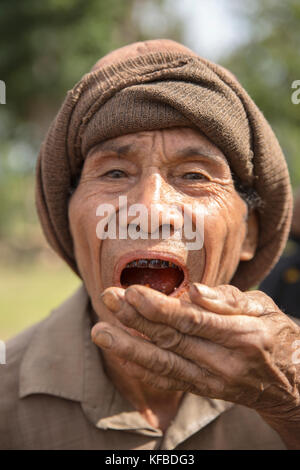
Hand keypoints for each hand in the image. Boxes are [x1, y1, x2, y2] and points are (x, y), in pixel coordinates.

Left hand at [91, 283, 299, 444]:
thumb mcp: (263, 307)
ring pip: (164, 364)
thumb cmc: (276, 334)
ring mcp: (213, 381)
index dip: (160, 308)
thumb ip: (229, 299)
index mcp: (242, 336)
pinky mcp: (204, 390)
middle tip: (108, 298)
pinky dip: (143, 366)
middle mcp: (224, 362)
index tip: (132, 292)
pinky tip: (121, 352)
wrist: (290, 383)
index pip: (193, 321)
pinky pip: (169, 379)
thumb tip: (196, 291)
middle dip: (135, 319)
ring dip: (129, 347)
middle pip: (172, 340)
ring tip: (100, 332)